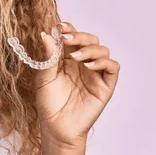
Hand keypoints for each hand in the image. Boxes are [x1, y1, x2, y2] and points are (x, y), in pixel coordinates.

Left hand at [33, 22, 120, 148]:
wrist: (56, 128)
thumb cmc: (48, 104)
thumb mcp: (44, 78)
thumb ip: (48, 57)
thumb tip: (46, 35)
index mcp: (67, 59)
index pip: (73, 38)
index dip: (69, 29)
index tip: (59, 27)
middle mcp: (83, 64)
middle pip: (90, 40)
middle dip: (80, 35)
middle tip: (67, 38)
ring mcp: (95, 74)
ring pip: (102, 50)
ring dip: (90, 48)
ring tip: (75, 57)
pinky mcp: (105, 86)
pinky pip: (112, 67)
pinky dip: (103, 62)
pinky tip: (89, 66)